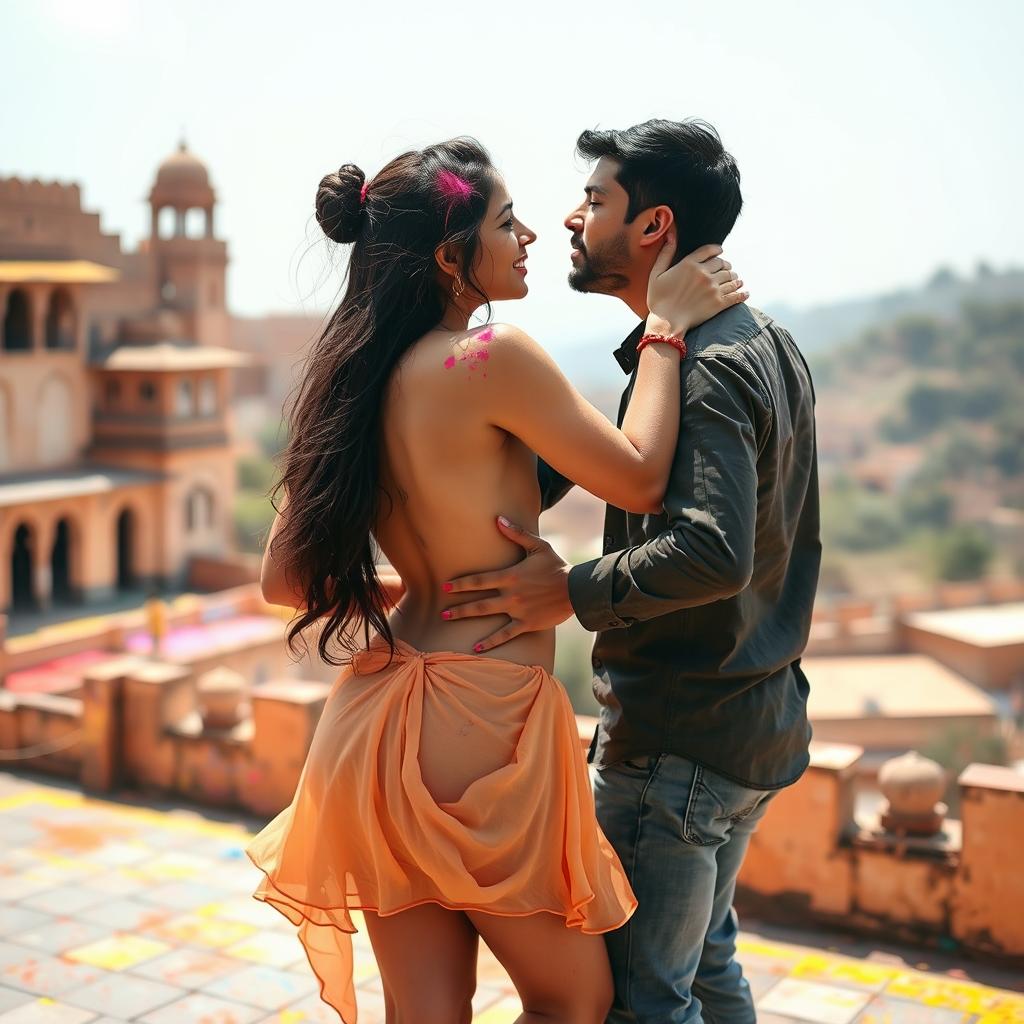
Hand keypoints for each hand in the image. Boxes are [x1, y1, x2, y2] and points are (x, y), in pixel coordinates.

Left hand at [441, 516, 573, 652]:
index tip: (446, 586)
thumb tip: (498, 520)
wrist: (577, 589)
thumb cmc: (557, 566)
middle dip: (458, 606)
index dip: (461, 583)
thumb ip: (517, 534)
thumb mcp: (538, 546)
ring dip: (467, 617)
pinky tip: (476, 648)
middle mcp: (510, 594)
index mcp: (510, 576)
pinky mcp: (526, 623)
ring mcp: (517, 610)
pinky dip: (490, 642)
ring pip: (487, 615)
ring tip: (449, 621)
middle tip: (443, 610)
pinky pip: (505, 634)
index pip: (479, 580)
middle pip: (478, 601)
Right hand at [646, 234, 748, 337]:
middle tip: (728, 269)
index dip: (717, 250)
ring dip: (735, 278)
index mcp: (689, 264)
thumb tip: (671, 235)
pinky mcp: (718, 303)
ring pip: (730, 278)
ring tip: (736, 280)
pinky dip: (742, 293)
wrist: (666, 323)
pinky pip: (735, 295)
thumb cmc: (658, 301)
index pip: (709, 251)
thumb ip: (665, 254)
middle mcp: (703, 273)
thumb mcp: (656, 274)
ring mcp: (713, 288)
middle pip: (722, 264)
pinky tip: (745, 292)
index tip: (721, 252)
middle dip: (726, 265)